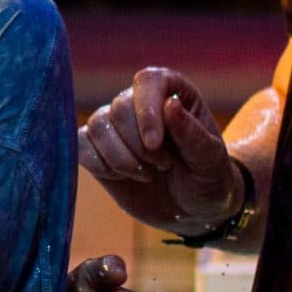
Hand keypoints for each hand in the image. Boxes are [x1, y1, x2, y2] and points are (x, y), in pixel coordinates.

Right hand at [77, 67, 241, 233]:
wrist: (192, 210)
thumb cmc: (208, 179)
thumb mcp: (210, 160)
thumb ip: (192, 133)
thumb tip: (169, 103)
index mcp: (172, 92)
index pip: (148, 81)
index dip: (146, 110)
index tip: (155, 144)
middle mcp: (140, 102)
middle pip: (119, 108)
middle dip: (138, 145)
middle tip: (163, 166)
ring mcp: (116, 125)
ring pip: (98, 126)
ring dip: (120, 158)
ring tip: (148, 174)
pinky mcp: (97, 148)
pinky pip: (81, 145)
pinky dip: (100, 165)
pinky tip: (123, 177)